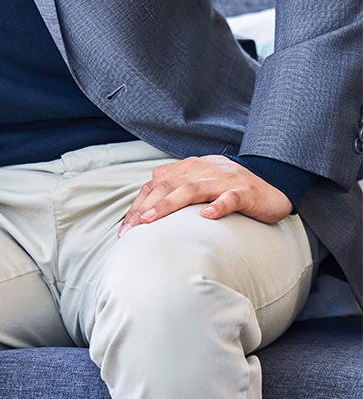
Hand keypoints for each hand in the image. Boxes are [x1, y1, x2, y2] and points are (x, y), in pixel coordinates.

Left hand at [117, 155, 292, 237]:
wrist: (273, 187)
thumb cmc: (231, 191)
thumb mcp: (201, 188)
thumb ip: (177, 194)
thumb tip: (147, 216)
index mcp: (189, 168)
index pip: (156, 184)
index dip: (139, 205)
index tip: (125, 229)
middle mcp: (203, 170)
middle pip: (168, 185)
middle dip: (147, 207)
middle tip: (132, 230)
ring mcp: (224, 179)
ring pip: (192, 188)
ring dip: (170, 203)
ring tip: (152, 220)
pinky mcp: (245, 191)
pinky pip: (230, 198)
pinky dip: (218, 205)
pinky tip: (207, 216)